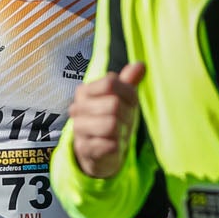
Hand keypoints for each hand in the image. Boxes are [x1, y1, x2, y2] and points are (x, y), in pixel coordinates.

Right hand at [70, 61, 142, 176]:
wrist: (98, 153)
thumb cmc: (111, 120)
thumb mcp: (121, 99)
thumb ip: (129, 81)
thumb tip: (140, 65)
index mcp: (85, 91)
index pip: (110, 83)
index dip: (128, 93)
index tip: (129, 103)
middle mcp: (78, 108)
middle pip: (113, 103)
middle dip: (127, 115)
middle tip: (125, 123)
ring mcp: (79, 129)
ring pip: (111, 124)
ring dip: (122, 131)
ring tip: (119, 134)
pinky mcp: (84, 149)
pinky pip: (109, 144)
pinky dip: (117, 146)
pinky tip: (113, 146)